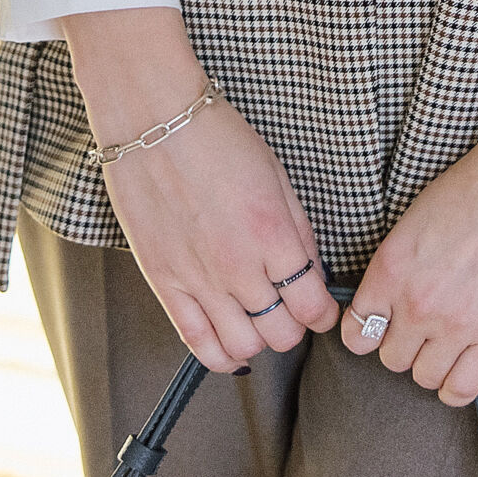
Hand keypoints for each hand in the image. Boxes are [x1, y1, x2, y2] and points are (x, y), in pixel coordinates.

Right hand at [62, 7, 340, 373]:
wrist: (154, 121)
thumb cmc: (217, 138)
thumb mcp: (277, 176)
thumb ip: (298, 231)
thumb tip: (311, 271)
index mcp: (274, 236)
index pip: (313, 306)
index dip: (324, 312)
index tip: (321, 305)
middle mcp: (239, 266)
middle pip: (282, 333)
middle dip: (295, 327)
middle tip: (291, 311)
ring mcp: (199, 279)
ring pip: (243, 346)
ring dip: (259, 342)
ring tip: (260, 322)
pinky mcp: (163, 282)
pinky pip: (195, 342)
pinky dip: (220, 355)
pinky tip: (231, 346)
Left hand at [339, 93, 477, 407]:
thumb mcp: (415, 220)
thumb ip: (397, 266)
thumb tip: (391, 298)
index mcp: (390, 269)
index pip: (356, 331)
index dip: (368, 332)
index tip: (383, 327)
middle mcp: (417, 303)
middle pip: (390, 358)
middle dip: (405, 345)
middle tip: (424, 329)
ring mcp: (457, 324)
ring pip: (423, 377)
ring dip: (432, 364)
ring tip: (448, 345)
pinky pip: (461, 388)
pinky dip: (456, 387)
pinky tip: (463, 368)